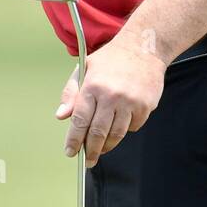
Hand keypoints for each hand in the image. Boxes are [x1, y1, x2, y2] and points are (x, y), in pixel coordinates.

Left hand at [55, 32, 167, 166]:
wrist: (144, 47)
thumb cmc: (111, 59)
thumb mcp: (85, 67)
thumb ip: (71, 92)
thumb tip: (61, 116)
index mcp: (93, 86)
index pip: (79, 120)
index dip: (73, 140)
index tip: (70, 151)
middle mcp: (111, 95)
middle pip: (98, 132)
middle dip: (91, 150)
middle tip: (88, 159)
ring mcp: (130, 102)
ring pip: (116, 134)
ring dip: (107, 145)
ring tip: (102, 148)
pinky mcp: (145, 106)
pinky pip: (133, 127)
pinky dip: (126, 130)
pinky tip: (121, 123)